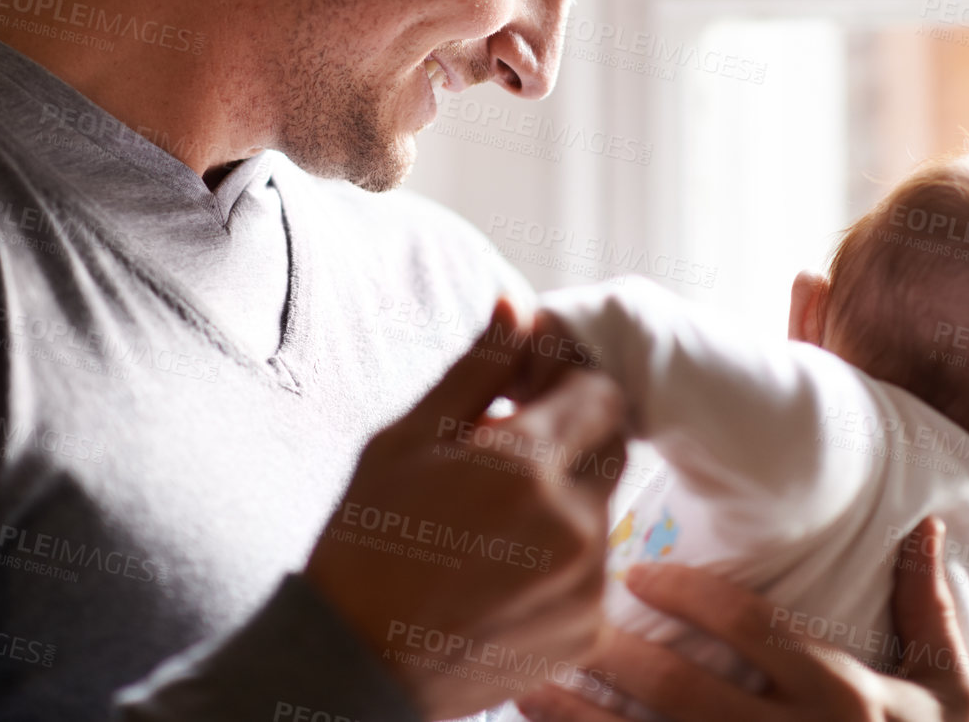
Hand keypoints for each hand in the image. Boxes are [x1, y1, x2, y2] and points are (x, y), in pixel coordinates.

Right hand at [305, 299, 629, 720]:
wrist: (356, 662)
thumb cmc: (368, 541)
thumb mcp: (407, 438)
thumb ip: (477, 370)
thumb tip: (519, 306)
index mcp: (528, 465)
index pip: (601, 394)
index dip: (567, 387)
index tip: (525, 400)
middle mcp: (574, 524)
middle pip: (612, 446)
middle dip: (570, 438)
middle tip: (504, 458)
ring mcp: (587, 582)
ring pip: (604, 507)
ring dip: (566, 498)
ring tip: (493, 521)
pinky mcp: (588, 628)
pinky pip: (596, 567)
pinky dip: (563, 556)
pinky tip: (502, 568)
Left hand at [514, 517, 968, 721]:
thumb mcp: (954, 690)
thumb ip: (930, 609)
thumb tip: (923, 525)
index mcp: (847, 698)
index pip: (755, 631)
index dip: (692, 596)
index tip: (639, 571)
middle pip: (687, 695)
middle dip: (619, 655)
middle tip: (567, 613)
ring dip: (584, 720)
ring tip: (531, 681)